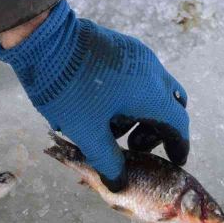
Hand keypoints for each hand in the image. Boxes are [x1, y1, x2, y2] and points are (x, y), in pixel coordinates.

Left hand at [0, 0, 188, 191]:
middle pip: (170, 106)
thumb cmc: (69, 90)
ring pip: (152, 91)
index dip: (178, 145)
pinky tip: (102, 108)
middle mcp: (152, 71)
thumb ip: (107, 160)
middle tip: (132, 148)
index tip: (175, 160)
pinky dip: (129, 97)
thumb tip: (119, 183)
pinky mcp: (121, 47)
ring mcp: (137, 55)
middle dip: (156, 131)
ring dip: (139, 115)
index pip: (178, 124)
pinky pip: (136, 77)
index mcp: (151, 92)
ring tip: (109, 129)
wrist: (45, 39)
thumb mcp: (88, 132)